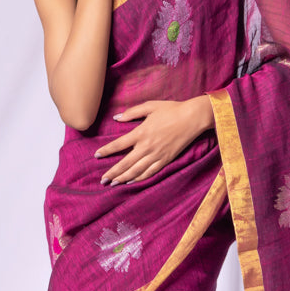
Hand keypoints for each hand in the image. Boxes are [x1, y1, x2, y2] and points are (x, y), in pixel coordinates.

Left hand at [94, 98, 214, 184]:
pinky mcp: (166, 159)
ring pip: (137, 170)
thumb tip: (117, 118)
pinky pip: (150, 172)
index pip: (119, 145)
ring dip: (123, 178)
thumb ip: (132, 112)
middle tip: (103, 180)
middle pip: (125, 163)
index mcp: (141, 132)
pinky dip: (140, 178)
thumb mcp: (150, 106)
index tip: (96, 155)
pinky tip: (131, 182)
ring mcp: (157, 155)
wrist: (193, 118)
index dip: (106, 151)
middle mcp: (147, 146)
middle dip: (113, 172)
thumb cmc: (172, 109)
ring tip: (113, 184)